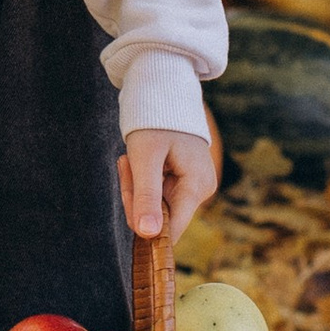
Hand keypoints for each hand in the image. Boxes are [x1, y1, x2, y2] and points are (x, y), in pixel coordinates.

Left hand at [119, 124, 218, 250]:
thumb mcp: (145, 158)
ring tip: (133, 159)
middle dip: (135, 195)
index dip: (144, 224)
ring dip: (136, 186)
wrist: (164, 95)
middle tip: (127, 163)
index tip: (128, 194)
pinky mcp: (185, 183)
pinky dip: (142, 181)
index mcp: (197, 187)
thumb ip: (146, 196)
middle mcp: (202, 191)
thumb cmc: (155, 122)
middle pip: (160, 218)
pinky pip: (158, 195)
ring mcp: (194, 187)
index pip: (171, 229)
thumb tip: (148, 235)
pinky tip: (141, 161)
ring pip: (155, 207)